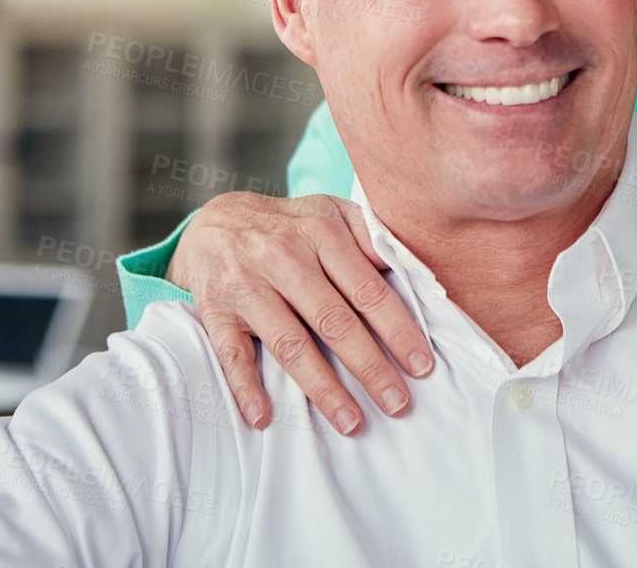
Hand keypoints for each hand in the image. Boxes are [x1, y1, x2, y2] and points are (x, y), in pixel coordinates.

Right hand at [167, 191, 434, 435]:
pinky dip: (246, 388)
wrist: (216, 221)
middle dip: (370, 368)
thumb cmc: (290, 226)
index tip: (421, 365)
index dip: (398, 330)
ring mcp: (247, 286)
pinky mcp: (216, 311)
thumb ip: (372, 235)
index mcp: (321, 234)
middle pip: (334, 323)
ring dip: (323, 389)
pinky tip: (265, 418)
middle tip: (398, 404)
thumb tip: (412, 269)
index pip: (368, 291)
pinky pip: (232, 355)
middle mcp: (284, 258)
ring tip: (352, 422)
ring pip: (290, 346)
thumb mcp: (333, 213)